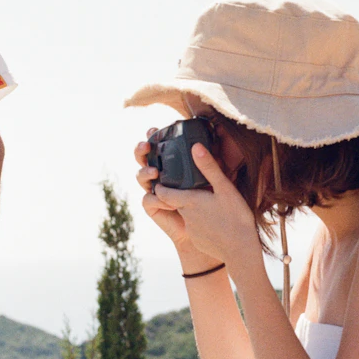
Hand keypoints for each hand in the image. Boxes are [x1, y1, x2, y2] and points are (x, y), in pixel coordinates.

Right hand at [134, 130, 223, 273]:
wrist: (208, 229)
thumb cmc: (211, 200)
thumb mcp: (216, 179)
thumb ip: (213, 162)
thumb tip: (217, 142)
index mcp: (171, 164)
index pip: (158, 146)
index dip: (152, 137)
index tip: (153, 129)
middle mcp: (160, 174)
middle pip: (143, 158)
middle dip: (141, 150)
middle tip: (146, 146)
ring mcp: (154, 189)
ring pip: (141, 176)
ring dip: (145, 172)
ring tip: (155, 172)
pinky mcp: (153, 207)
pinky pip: (147, 199)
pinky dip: (154, 198)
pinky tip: (163, 198)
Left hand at [150, 143, 261, 267]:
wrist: (241, 252)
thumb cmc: (235, 218)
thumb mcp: (225, 189)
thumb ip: (209, 168)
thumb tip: (195, 147)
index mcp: (188, 201)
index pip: (162, 192)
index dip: (161, 185)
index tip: (163, 178)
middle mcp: (186, 216)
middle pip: (175, 201)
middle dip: (179, 194)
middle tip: (192, 185)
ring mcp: (192, 230)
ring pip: (187, 215)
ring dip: (193, 208)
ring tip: (209, 203)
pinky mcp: (198, 240)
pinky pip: (196, 228)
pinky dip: (202, 223)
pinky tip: (216, 220)